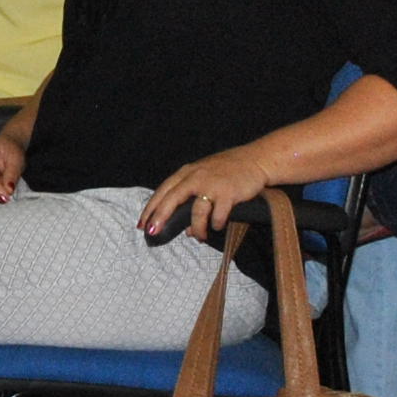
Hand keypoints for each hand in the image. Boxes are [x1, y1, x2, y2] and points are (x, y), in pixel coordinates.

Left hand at [143, 148, 274, 240]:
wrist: (255, 160)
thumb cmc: (227, 172)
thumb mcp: (204, 179)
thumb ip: (191, 202)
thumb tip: (187, 231)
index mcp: (187, 173)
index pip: (163, 191)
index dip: (151, 208)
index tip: (142, 225)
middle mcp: (196, 177)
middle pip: (172, 198)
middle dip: (160, 217)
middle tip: (153, 232)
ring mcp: (212, 184)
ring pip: (196, 211)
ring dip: (196, 228)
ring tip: (199, 237)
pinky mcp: (228, 193)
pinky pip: (218, 215)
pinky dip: (216, 224)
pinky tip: (218, 226)